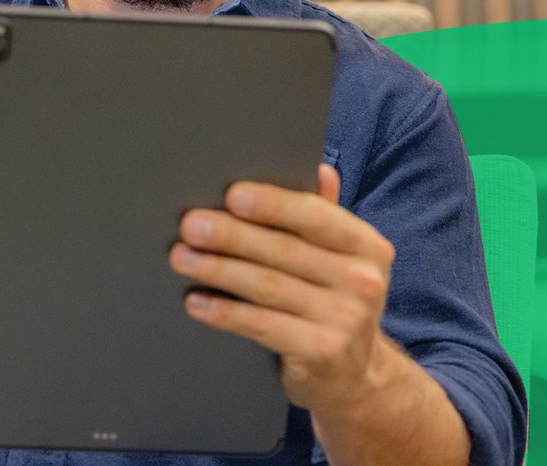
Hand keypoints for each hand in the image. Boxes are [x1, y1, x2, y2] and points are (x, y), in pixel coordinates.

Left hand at [167, 164, 395, 415]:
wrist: (356, 376)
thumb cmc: (333, 299)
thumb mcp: (339, 257)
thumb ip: (323, 215)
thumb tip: (319, 170)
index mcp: (366, 245)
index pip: (315, 216)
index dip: (272, 203)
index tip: (231, 195)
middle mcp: (362, 281)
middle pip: (283, 250)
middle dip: (231, 235)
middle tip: (190, 225)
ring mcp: (346, 320)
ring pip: (267, 286)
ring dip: (217, 269)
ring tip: (180, 257)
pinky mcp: (322, 352)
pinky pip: (261, 325)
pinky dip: (224, 312)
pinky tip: (195, 301)